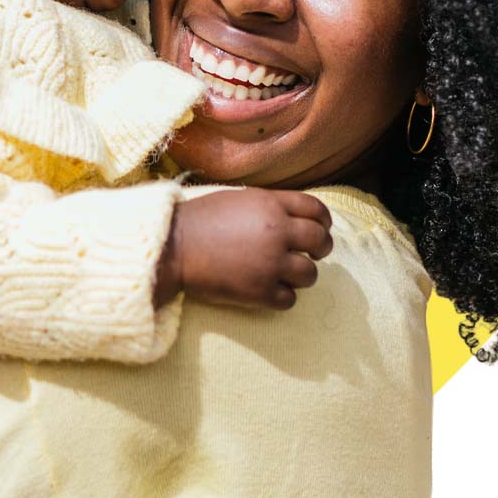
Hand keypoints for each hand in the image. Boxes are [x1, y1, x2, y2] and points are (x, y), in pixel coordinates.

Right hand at [155, 189, 333, 310]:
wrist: (173, 247)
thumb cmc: (200, 220)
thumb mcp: (239, 199)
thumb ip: (270, 205)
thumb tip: (295, 218)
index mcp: (271, 205)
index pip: (316, 209)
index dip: (324, 221)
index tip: (322, 228)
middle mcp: (277, 232)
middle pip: (320, 241)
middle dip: (321, 248)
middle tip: (313, 254)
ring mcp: (270, 263)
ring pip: (310, 274)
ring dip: (302, 275)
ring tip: (286, 274)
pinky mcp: (260, 291)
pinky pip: (290, 299)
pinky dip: (283, 296)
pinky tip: (270, 290)